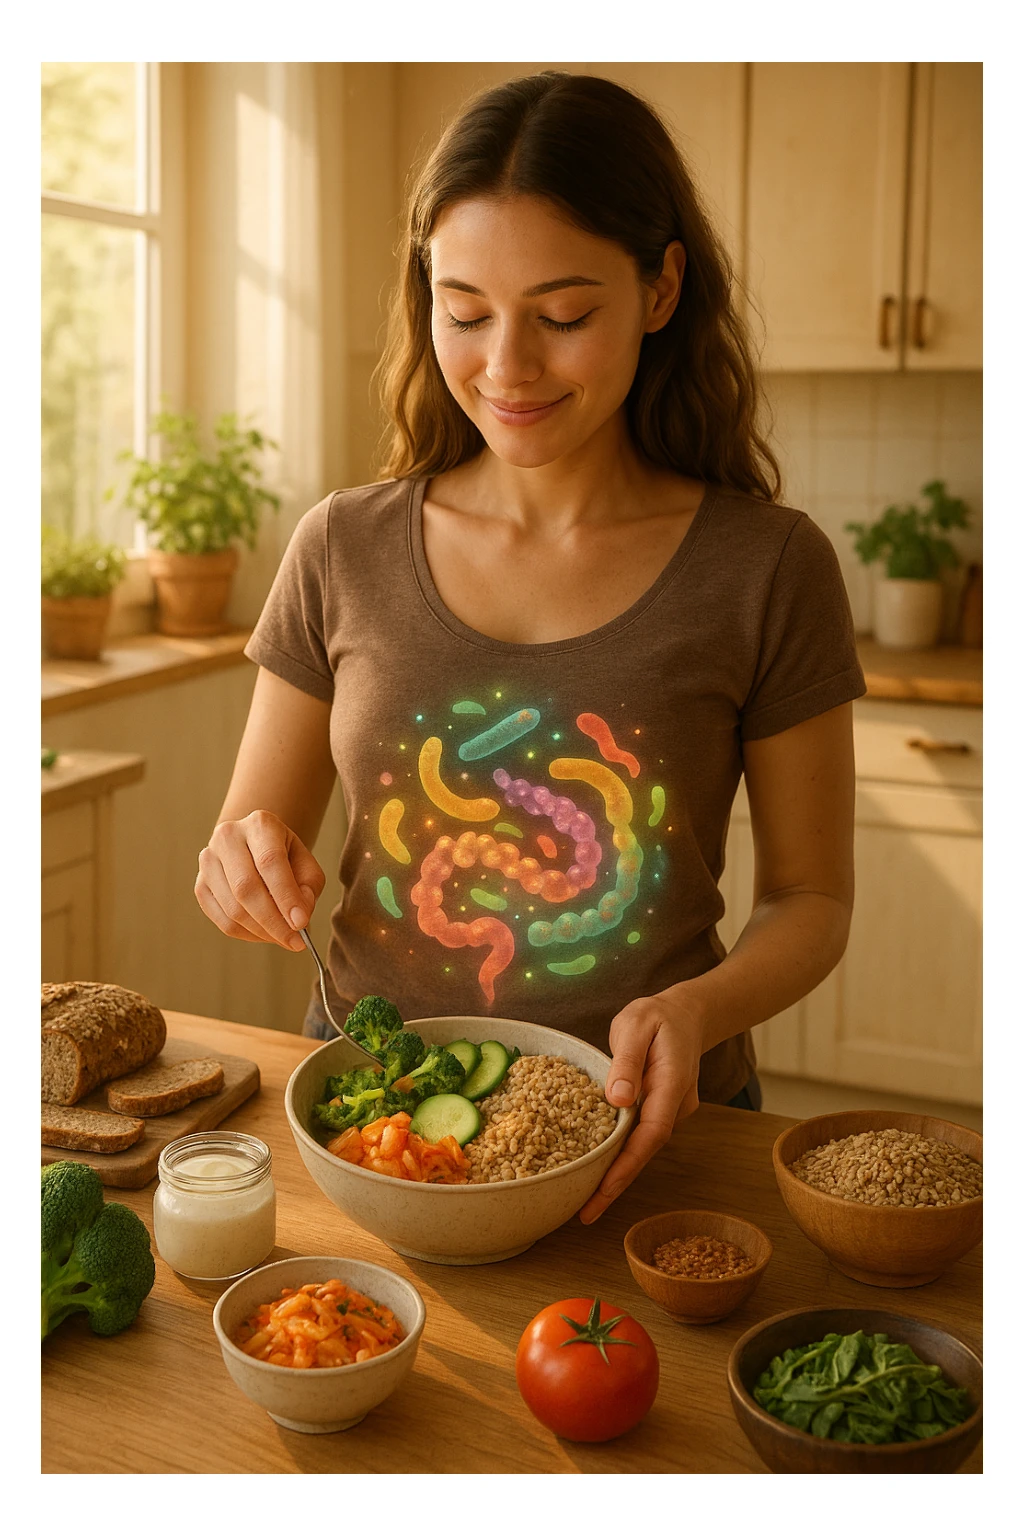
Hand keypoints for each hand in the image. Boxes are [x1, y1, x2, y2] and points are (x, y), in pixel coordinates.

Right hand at [195, 810, 325, 951]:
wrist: (255, 846)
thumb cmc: (286, 857)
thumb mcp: (306, 864)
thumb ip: (307, 888)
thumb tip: (298, 918)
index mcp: (259, 824)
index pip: (270, 861)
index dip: (285, 896)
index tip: (301, 923)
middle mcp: (228, 837)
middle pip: (246, 887)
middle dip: (273, 921)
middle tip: (296, 941)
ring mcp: (209, 860)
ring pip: (233, 908)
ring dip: (262, 931)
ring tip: (284, 937)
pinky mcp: (200, 884)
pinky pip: (222, 920)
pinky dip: (246, 934)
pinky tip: (264, 934)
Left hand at [578, 989, 704, 1224]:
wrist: (686, 1014)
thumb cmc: (657, 1017)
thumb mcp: (636, 1026)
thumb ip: (627, 1061)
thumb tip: (617, 1099)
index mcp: (671, 1085)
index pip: (650, 1134)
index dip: (626, 1166)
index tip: (602, 1192)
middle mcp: (675, 1105)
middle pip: (645, 1151)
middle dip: (616, 1183)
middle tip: (584, 1214)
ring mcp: (671, 1110)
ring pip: (641, 1147)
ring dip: (616, 1172)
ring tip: (583, 1200)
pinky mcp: (660, 1109)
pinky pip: (638, 1135)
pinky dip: (617, 1152)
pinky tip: (594, 1165)